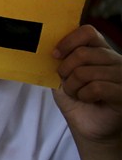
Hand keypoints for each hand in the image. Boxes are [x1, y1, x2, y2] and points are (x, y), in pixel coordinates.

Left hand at [53, 25, 121, 143]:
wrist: (89, 127)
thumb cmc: (77, 99)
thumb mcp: (62, 76)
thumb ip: (58, 60)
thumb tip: (44, 45)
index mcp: (100, 50)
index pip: (87, 32)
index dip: (68, 41)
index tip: (55, 55)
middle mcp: (114, 59)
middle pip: (82, 53)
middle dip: (65, 70)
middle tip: (67, 82)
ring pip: (86, 72)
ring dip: (73, 87)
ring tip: (77, 94)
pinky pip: (96, 88)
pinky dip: (84, 96)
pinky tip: (88, 100)